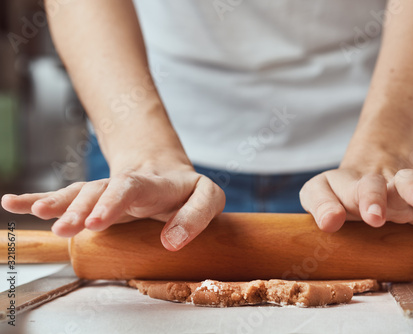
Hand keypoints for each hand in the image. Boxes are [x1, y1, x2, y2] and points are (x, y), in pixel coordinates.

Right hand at [1, 161, 224, 250]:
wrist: (166, 173)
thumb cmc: (188, 191)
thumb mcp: (208, 198)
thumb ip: (197, 216)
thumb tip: (171, 241)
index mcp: (156, 183)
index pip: (133, 187)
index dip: (113, 202)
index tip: (96, 221)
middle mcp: (127, 184)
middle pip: (101, 190)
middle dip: (82, 207)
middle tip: (66, 227)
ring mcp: (108, 190)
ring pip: (81, 192)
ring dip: (59, 203)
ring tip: (37, 212)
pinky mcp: (95, 199)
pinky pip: (66, 196)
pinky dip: (40, 199)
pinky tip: (13, 202)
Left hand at [300, 167, 412, 231]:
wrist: (365, 171)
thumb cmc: (338, 190)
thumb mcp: (317, 192)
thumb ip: (319, 205)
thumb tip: (330, 223)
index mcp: (356, 184)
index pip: (363, 188)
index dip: (369, 200)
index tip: (373, 216)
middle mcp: (385, 184)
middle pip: (400, 182)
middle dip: (410, 191)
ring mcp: (407, 190)